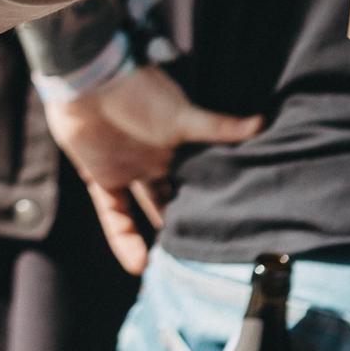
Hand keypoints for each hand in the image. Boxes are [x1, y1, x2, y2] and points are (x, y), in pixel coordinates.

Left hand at [43, 64, 260, 276]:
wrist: (87, 79)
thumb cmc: (138, 92)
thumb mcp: (182, 115)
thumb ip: (218, 126)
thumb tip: (262, 122)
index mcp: (179, 146)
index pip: (200, 181)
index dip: (213, 205)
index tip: (232, 234)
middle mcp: (156, 161)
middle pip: (174, 199)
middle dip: (186, 225)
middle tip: (204, 261)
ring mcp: (128, 170)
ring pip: (146, 211)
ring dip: (157, 239)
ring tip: (173, 271)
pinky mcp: (100, 177)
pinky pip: (114, 215)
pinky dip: (123, 239)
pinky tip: (138, 265)